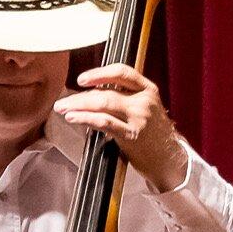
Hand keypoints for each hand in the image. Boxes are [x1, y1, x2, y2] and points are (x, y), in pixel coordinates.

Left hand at [58, 63, 185, 184]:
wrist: (169, 158)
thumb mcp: (146, 108)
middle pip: (106, 91)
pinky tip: (73, 118)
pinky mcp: (131, 135)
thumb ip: (125, 96)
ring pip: (103, 104)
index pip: (122, 72)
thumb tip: (92, 93)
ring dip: (78, 106)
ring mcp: (138, 118)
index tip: (81, 79)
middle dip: (80, 96)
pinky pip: (104, 122)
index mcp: (148, 90)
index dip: (99, 73)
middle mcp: (144, 101)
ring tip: (63, 109)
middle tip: (63, 101)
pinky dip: (85, 118)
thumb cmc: (154, 133)